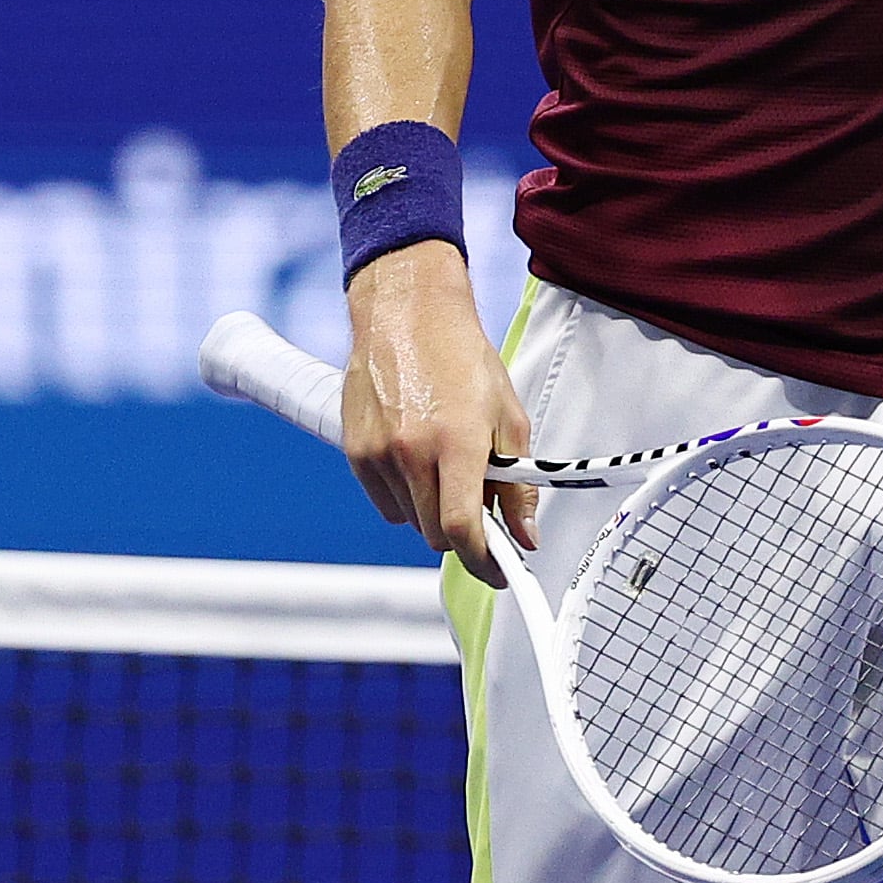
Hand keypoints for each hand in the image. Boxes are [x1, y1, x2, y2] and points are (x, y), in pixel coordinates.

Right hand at [340, 242, 537, 587]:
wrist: (407, 312)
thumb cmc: (462, 356)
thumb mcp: (508, 414)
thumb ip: (517, 482)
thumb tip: (526, 536)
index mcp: (456, 441)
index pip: (463, 529)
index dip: (484, 562)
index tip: (500, 570)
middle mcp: (412, 451)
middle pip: (436, 534)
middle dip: (462, 531)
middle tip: (477, 501)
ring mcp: (378, 453)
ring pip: (411, 521)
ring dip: (432, 510)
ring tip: (444, 465)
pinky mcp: (355, 452)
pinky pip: (385, 503)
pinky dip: (404, 496)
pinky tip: (416, 459)